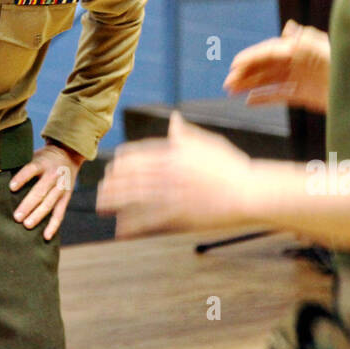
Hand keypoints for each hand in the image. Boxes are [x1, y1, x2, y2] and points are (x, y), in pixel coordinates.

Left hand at [9, 143, 82, 240]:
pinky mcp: (66, 197)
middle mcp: (53, 175)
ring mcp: (61, 187)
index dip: (22, 178)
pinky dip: (53, 225)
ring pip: (49, 204)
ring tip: (26, 225)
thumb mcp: (34, 155)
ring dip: (38, 215)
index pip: (31, 169)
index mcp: (42, 163)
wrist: (69, 154)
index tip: (11, 187)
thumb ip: (21, 166)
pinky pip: (60, 213)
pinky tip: (46, 236)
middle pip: (40, 191)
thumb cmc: (44, 158)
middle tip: (16, 217)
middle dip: (28, 205)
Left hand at [97, 112, 253, 237]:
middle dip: (113, 182)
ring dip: (115, 201)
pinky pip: (149, 220)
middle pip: (132, 176)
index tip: (113, 165)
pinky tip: (120, 229)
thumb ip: (186, 134)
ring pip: (135, 197)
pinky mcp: (178, 215)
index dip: (123, 161)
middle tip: (100, 187)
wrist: (249, 192)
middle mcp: (169, 172)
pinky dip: (132, 225)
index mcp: (175, 153)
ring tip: (102, 205)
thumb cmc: (232, 167)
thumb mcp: (208, 143)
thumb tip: (174, 119)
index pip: (140, 154)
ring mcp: (172, 194)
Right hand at [223, 20, 329, 111]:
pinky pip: (279, 95)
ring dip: (250, 85)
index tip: (234, 65)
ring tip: (231, 92)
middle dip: (246, 73)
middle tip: (227, 84)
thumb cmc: (349, 66)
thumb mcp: (330, 51)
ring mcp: (300, 78)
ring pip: (268, 81)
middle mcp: (297, 61)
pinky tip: (249, 101)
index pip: (270, 51)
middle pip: (266, 66)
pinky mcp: (304, 94)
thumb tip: (289, 27)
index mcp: (300, 48)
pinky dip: (264, 98)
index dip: (252, 58)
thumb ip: (309, 41)